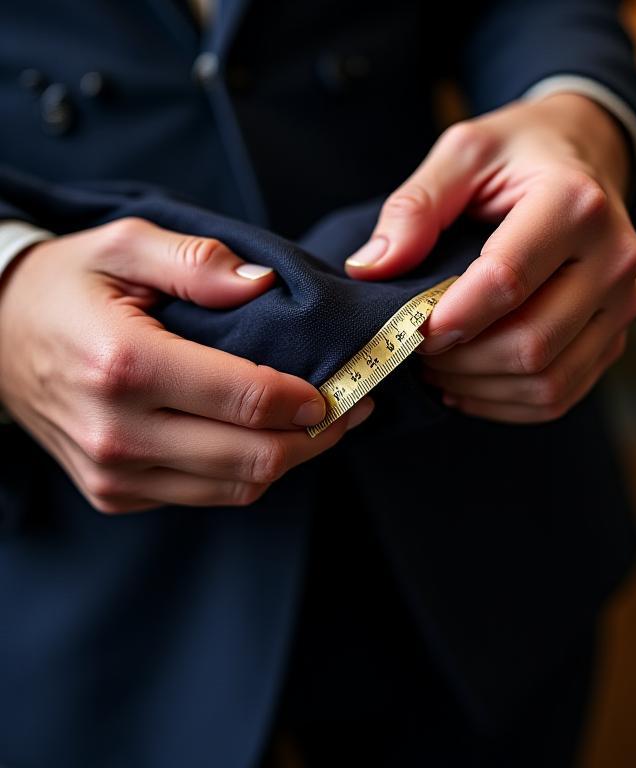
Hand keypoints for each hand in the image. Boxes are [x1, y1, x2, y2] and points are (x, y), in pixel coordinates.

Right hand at [0, 217, 371, 512]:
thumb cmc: (64, 287)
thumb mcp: (124, 246)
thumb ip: (197, 261)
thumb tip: (263, 285)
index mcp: (124, 365)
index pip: (247, 397)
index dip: (311, 399)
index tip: (347, 387)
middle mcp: (118, 433)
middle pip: (252, 457)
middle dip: (316, 437)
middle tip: (352, 409)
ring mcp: (114, 474)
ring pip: (236, 487)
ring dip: (289, 460)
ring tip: (318, 427)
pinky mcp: (114, 494)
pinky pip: (205, 496)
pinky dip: (245, 472)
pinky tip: (261, 438)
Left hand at [345, 94, 635, 422]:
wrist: (583, 155)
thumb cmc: (518, 154)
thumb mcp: (462, 153)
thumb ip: (414, 207)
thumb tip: (369, 269)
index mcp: (573, 204)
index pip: (506, 282)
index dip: (447, 317)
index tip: (407, 328)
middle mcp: (612, 259)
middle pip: (531, 344)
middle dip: (459, 361)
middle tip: (415, 352)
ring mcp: (621, 303)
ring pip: (547, 381)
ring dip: (478, 387)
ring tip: (436, 369)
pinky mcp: (612, 336)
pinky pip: (560, 395)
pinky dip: (505, 403)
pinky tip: (467, 384)